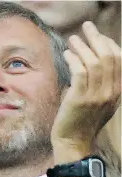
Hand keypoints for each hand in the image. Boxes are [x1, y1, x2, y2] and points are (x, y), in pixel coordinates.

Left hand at [51, 21, 120, 156]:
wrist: (73, 143)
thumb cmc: (80, 121)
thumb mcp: (99, 101)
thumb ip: (101, 84)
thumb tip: (93, 62)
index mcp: (118, 90)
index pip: (119, 59)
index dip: (108, 43)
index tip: (96, 35)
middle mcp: (111, 91)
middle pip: (109, 56)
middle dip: (97, 38)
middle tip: (86, 27)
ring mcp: (97, 95)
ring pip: (94, 62)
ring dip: (82, 47)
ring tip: (72, 40)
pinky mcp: (80, 99)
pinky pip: (80, 71)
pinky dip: (73, 59)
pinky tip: (66, 55)